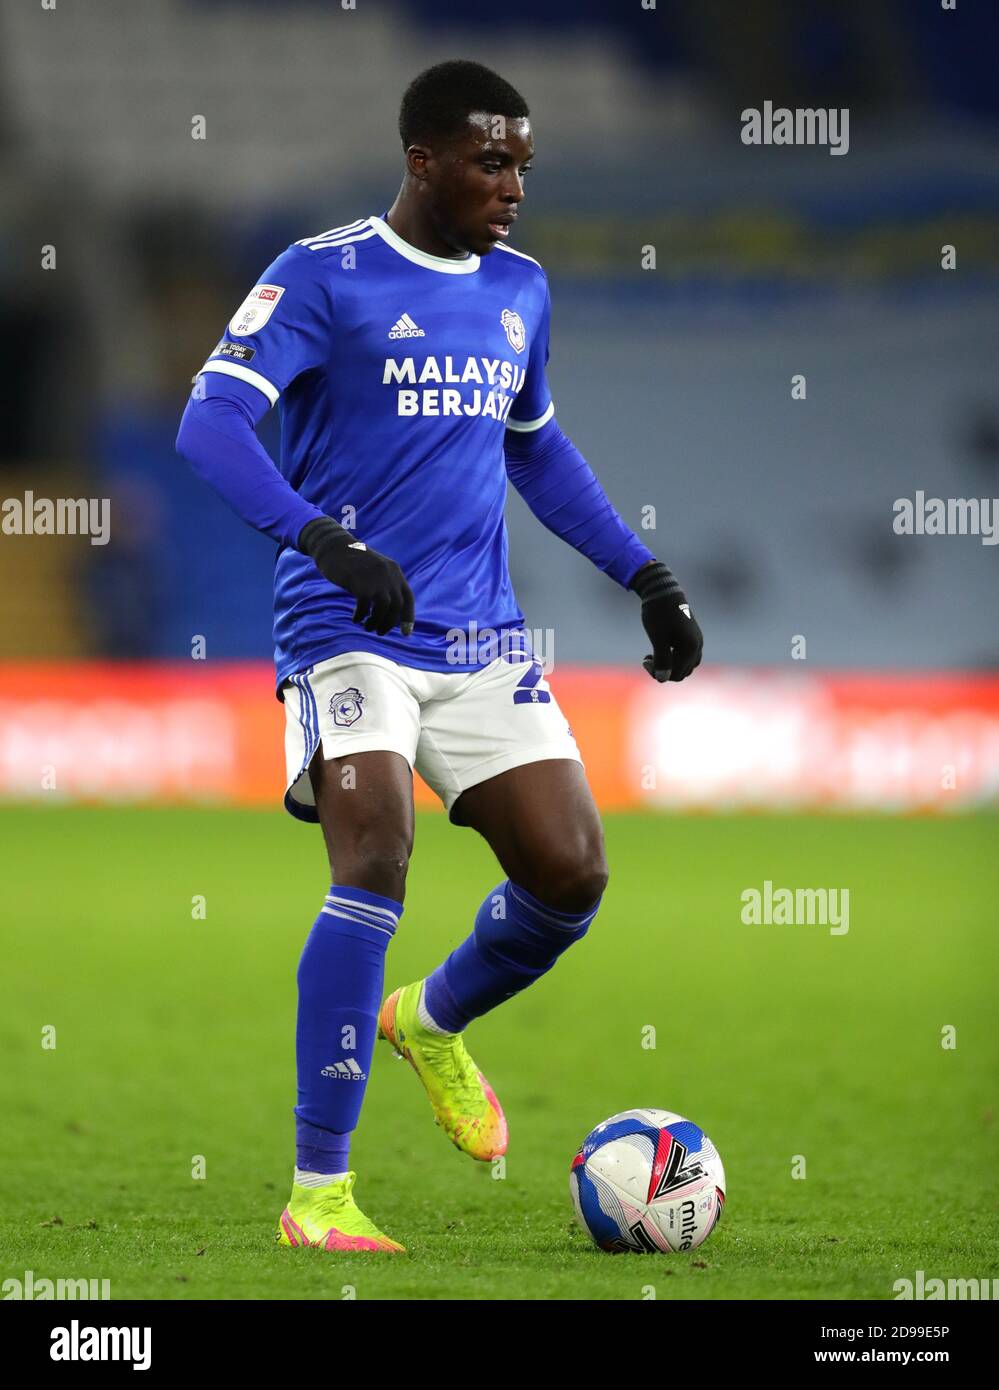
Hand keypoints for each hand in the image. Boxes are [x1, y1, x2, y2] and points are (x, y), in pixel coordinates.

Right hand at [298, 517, 414, 636]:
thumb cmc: (353, 562)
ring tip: (367, 627)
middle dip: (389, 623)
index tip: (405, 633)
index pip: (408, 597)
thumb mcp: (375, 570)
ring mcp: (375, 578)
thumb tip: (388, 612)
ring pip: (383, 608)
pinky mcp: (360, 583)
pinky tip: (355, 618)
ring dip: (376, 622)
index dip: (408, 617)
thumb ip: (384, 585)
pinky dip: (361, 616)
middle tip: (379, 632)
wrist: (334, 547)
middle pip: (397, 606)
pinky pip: (365, 607)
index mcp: (395, 571)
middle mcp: (389, 575)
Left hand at [630, 560, 702, 681]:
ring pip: (685, 665)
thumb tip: (663, 679)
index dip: (658, 673)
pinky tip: (661, 649)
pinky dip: (674, 658)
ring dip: (669, 665)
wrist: (663, 590)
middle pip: (682, 672)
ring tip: (653, 655)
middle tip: (647, 658)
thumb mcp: (657, 638)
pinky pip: (686, 656)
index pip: (675, 674)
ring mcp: (697, 641)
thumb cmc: (658, 613)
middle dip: (664, 670)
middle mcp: (698, 646)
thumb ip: (662, 660)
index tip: (644, 659)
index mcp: (691, 648)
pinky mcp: (693, 637)